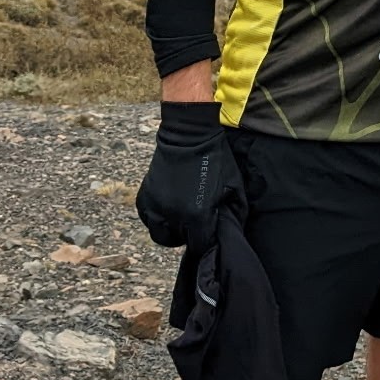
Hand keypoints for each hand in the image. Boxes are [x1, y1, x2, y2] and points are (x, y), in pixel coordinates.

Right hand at [135, 100, 239, 252]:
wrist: (189, 135)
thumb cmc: (216, 160)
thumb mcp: (234, 188)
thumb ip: (234, 214)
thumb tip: (228, 231)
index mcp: (197, 216)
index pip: (201, 245)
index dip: (207, 241)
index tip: (209, 234)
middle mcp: (174, 215)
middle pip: (179, 241)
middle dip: (189, 235)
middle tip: (196, 223)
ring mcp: (156, 207)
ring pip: (160, 234)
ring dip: (171, 230)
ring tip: (181, 218)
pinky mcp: (145, 197)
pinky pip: (148, 219)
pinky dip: (157, 218)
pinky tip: (168, 209)